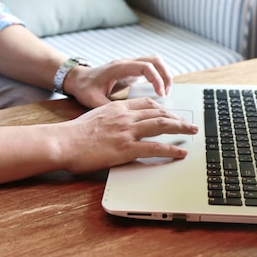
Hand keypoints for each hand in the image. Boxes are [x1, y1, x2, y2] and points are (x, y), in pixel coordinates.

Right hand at [56, 97, 196, 173]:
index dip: (162, 108)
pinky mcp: (127, 148)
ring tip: (192, 132)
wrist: (63, 141)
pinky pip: (156, 147)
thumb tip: (115, 127)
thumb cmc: (74, 134)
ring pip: (161, 125)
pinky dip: (171, 149)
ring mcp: (127, 131)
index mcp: (117, 108)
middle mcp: (125, 116)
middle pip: (158, 112)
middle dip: (176, 117)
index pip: (146, 103)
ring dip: (180, 128)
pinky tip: (180, 152)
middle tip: (188, 123)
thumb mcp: (94, 117)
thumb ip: (109, 119)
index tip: (170, 112)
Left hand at [64, 55, 172, 107]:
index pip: (145, 66)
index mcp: (119, 68)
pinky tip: (159, 91)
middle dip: (165, 75)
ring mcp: (130, 65)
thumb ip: (108, 108)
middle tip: (168, 93)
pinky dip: (159, 77)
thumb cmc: (84, 88)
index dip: (156, 79)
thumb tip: (123, 119)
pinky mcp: (132, 71)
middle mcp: (126, 63)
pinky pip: (151, 68)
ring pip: (155, 62)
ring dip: (164, 75)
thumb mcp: (93, 100)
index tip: (161, 94)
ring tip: (166, 93)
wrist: (77, 79)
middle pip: (155, 60)